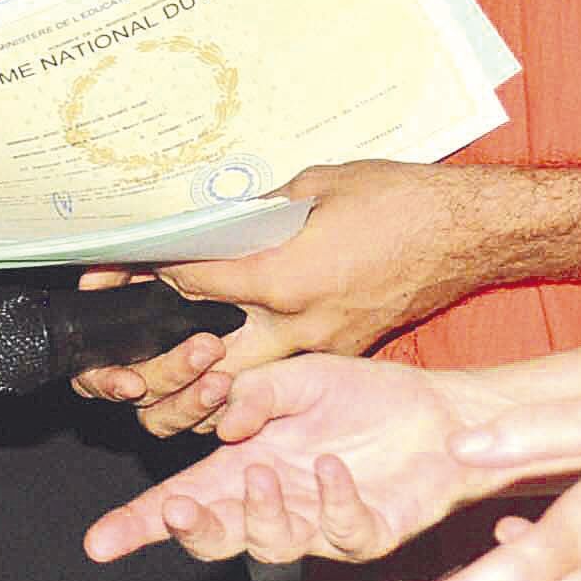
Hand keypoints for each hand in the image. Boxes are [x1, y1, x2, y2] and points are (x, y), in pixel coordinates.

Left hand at [71, 162, 511, 435]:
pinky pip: (275, 384)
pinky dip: (236, 387)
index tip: (109, 275)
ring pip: (237, 396)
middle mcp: (297, 326)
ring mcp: (322, 351)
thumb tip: (210, 221)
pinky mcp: (341, 359)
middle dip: (152, 373)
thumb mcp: (316, 184)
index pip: (189, 288)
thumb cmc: (399, 199)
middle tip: (113, 362)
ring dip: (190, 394)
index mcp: (285, 276)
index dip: (140, 279)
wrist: (471, 233)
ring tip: (149, 379)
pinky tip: (210, 371)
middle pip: (202, 373)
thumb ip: (257, 210)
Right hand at [82, 355, 511, 565]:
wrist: (441, 412)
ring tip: (263, 473)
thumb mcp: (300, 378)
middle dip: (190, 531)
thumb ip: (256, 395)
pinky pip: (341, 532)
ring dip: (258, 514)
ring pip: (271, 544)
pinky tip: (330, 469)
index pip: (184, 499)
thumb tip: (222, 421)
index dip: (142, 523)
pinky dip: (331, 504)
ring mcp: (321, 524)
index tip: (102, 541)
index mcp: (248, 466)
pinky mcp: (369, 532)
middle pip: (217, 536)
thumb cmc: (367, 399)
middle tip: (177, 512)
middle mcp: (278, 502)